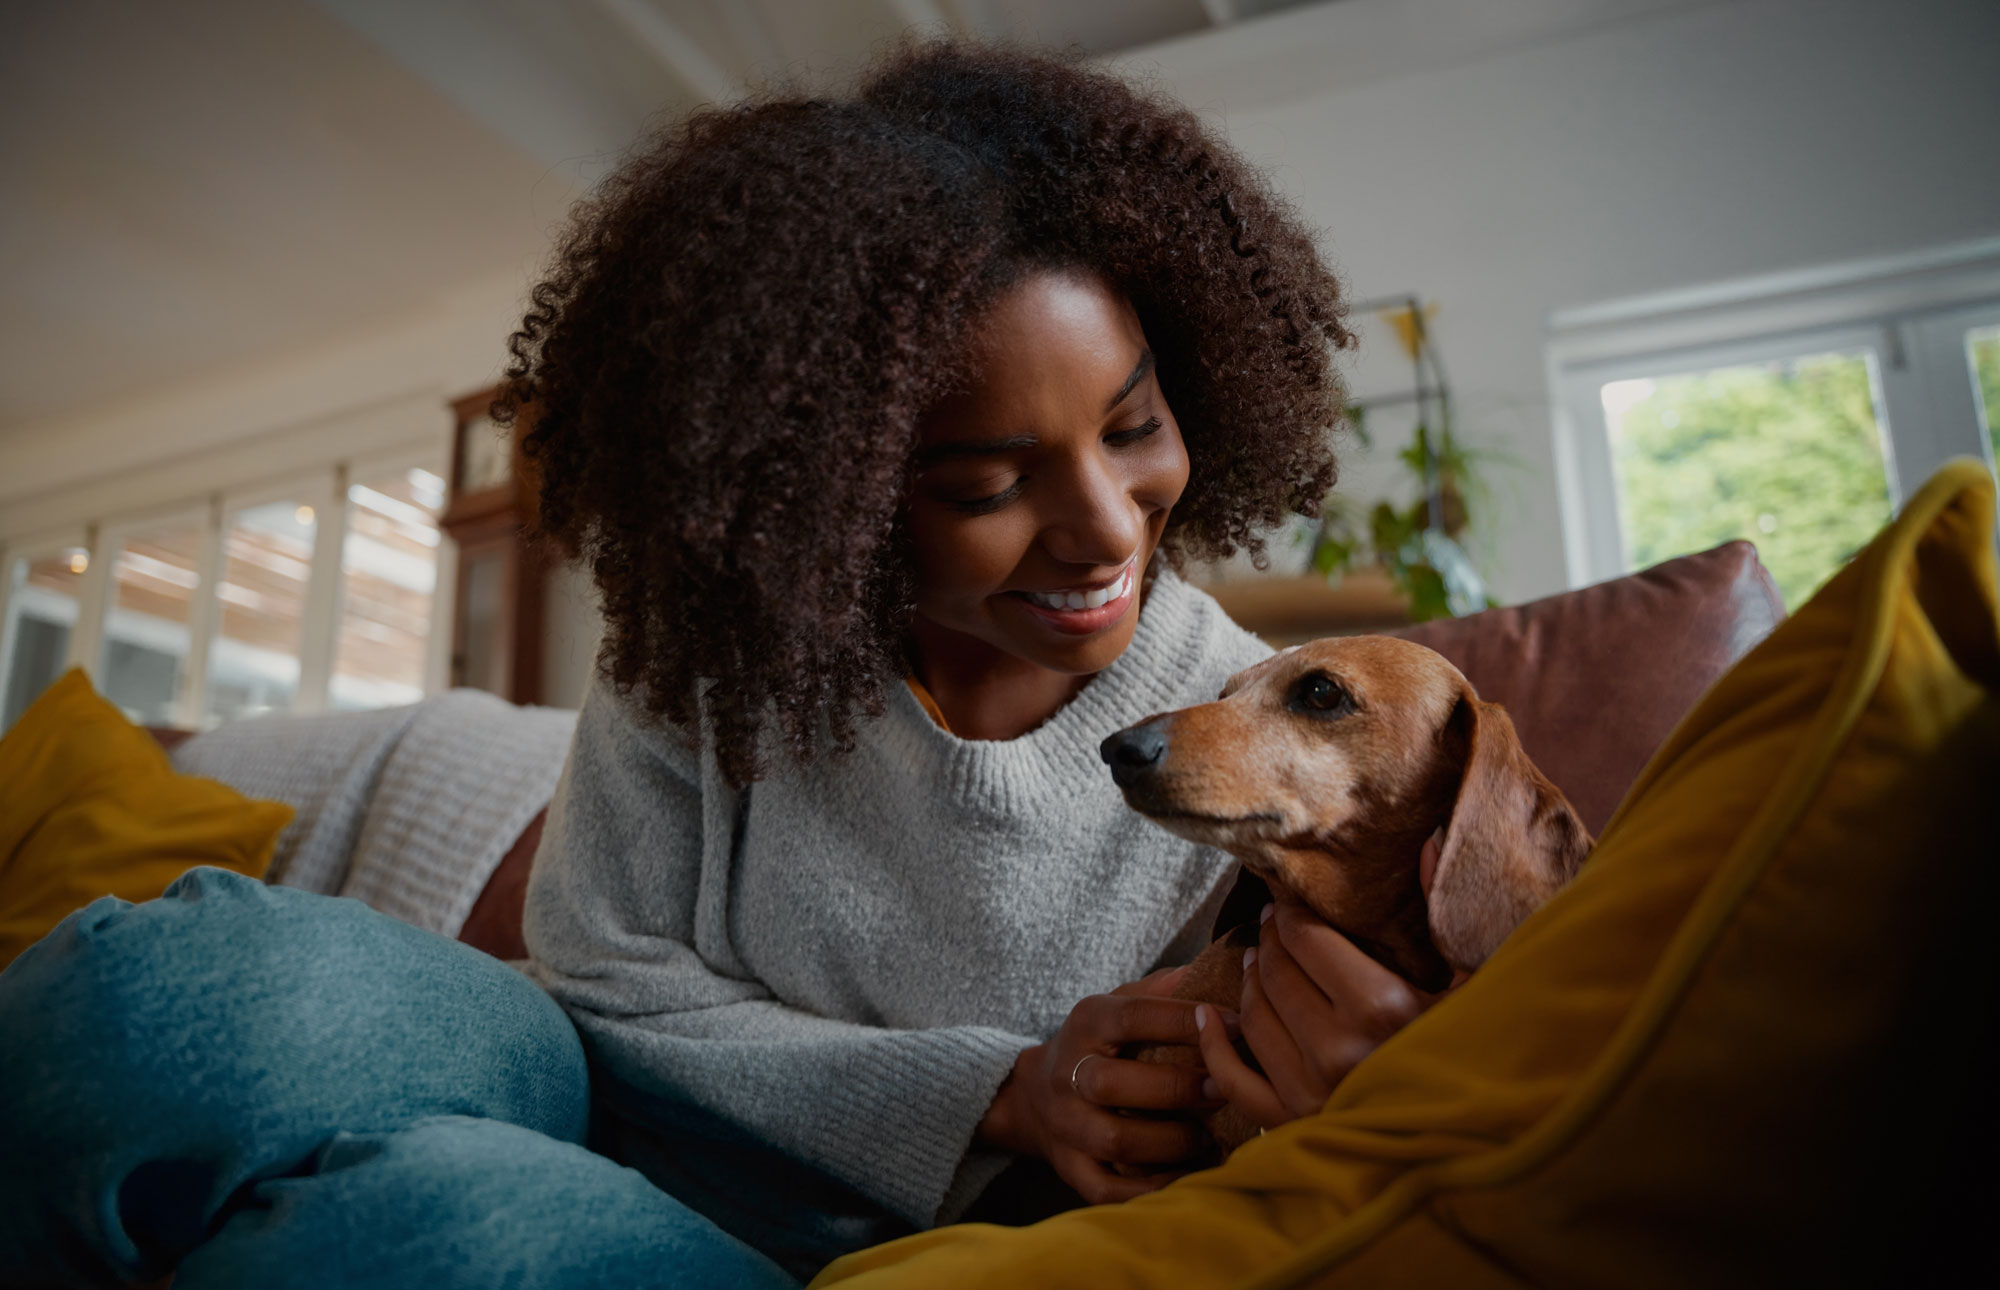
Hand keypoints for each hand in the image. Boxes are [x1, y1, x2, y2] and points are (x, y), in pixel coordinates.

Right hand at [978, 965, 1220, 1203]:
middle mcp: (1068, 1072)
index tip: (1236, 1024)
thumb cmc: (1100, 1045)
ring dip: (1171, 1141)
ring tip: (1206, 1136)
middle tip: (1223, 1090)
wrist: (1034, 1095)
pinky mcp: (1069, 1167)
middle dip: (1176, 1088)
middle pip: (1113, 1083)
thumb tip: (1210, 970)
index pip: (1133, 1016)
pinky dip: (1149, 1189)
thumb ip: (1160, 990)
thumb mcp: (1118, 1004)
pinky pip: (1108, 1189)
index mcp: (1086, 1022)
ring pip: (1114, 1140)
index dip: (1186, 1021)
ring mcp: (1066, 1124)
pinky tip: (1183, 1175)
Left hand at [1195, 833, 1451, 1130]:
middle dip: (1270, 940)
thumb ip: (1445, 911)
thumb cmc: (1485, 1055)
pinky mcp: (1294, 1126)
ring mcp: (1310, 1091)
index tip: (1288, 902)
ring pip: (1253, 1016)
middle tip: (1272, 925)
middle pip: (1275, 972)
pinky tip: (1207, 1018)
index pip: (1306, 939)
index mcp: (1381, 1006)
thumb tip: (1431, 837)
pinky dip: (1215, 1047)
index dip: (1290, 913)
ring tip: (1257, 962)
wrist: (1479, 1143)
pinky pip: (1235, 1081)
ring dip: (1249, 982)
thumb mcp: (1479, 980)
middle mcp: (1336, 1048)